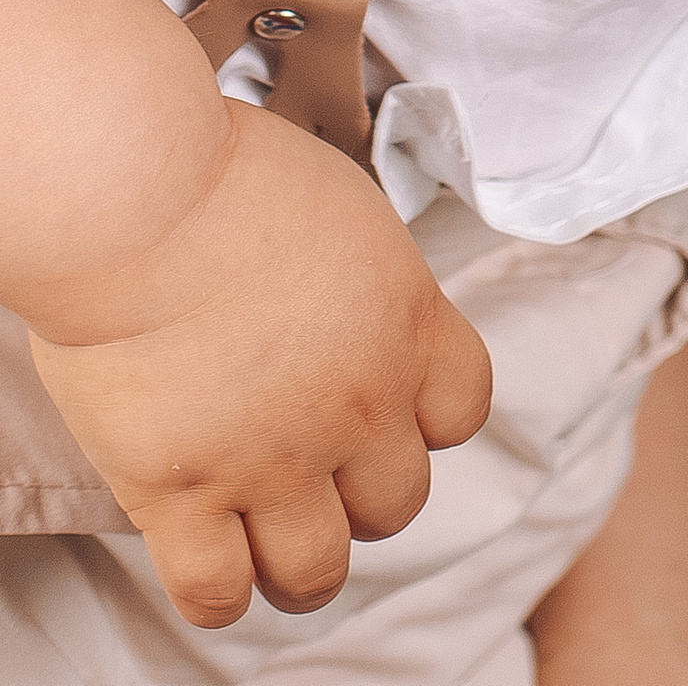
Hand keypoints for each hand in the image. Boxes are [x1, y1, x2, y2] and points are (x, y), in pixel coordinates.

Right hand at [26, 96, 490, 628]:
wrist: (143, 196)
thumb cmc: (228, 175)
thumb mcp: (342, 209)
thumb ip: (361, 279)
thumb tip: (345, 306)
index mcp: (407, 320)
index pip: (463, 409)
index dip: (427, 421)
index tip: (392, 413)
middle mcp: (358, 401)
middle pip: (398, 501)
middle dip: (363, 496)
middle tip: (321, 477)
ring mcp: (273, 456)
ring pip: (318, 568)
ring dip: (302, 565)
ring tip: (274, 547)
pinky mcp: (184, 492)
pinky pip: (218, 591)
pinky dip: (222, 595)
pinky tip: (213, 567)